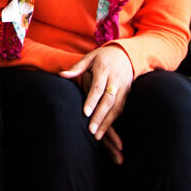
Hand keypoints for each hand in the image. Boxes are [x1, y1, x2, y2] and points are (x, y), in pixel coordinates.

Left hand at [60, 46, 133, 163]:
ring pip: (117, 107)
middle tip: (91, 130)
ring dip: (108, 122)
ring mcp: (124, 87)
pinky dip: (114, 120)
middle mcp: (116, 79)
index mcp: (104, 69)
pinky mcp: (128, 93)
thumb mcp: (90, 57)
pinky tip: (107, 130)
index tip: (85, 113)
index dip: (92, 100)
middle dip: (100, 116)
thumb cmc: (103, 57)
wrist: (127, 54)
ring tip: (98, 135)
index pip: (98, 87)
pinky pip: (122, 108)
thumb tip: (62, 75)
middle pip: (108, 100)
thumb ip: (77, 68)